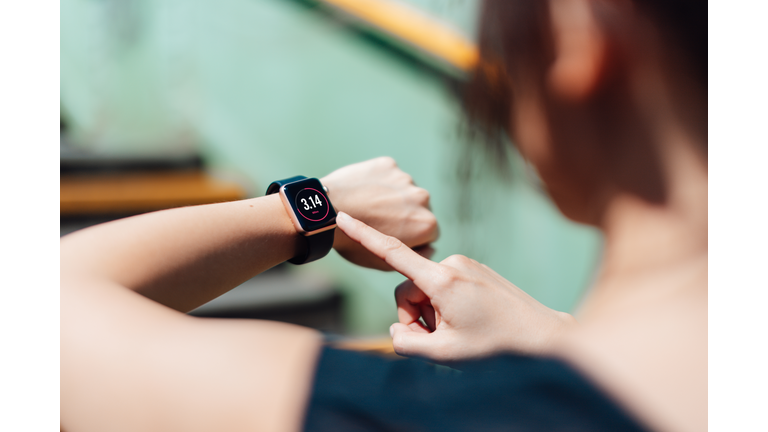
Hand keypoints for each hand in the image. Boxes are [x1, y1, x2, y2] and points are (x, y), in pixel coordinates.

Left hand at [322, 157, 438, 270]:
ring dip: (392, 196)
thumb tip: (429, 247)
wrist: (326, 212)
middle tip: (378, 220)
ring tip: (367, 206)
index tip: (392, 235)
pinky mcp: (388, 164)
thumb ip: (414, 256)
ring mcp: (405, 178)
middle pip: (419, 208)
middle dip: (404, 213)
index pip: (429, 232)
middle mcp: (422, 198)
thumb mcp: (385, 263)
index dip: (411, 236)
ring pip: (403, 190)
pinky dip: (378, 181)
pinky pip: (387, 175)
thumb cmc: (353, 242)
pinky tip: (361, 191)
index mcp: (427, 225)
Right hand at [335, 212, 576, 361]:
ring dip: (434, 314)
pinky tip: (472, 323)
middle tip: (440, 340)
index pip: (392, 254)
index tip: (342, 215)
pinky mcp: (476, 271)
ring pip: (428, 290)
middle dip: (416, 317)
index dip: (363, 235)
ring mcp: (467, 265)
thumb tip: (397, 331)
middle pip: (409, 290)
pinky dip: (448, 307)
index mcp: (442, 281)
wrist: (544, 338)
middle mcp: (453, 265)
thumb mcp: (444, 354)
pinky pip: (446, 287)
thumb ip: (406, 343)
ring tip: (461, 333)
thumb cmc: (496, 347)